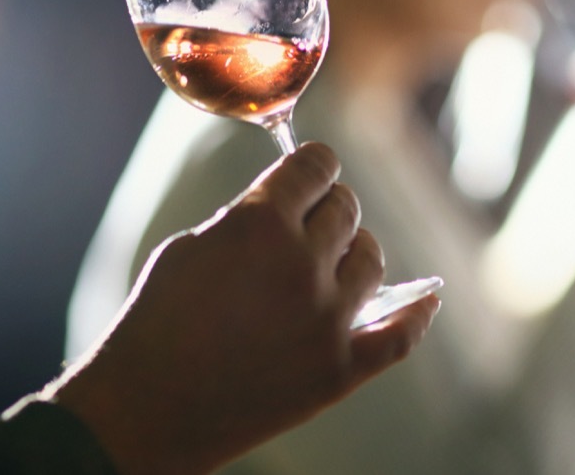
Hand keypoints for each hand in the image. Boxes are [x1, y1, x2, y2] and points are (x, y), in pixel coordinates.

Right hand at [46, 142, 439, 474]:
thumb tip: (287, 207)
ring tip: (334, 263)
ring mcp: (329, 320)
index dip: (313, 164)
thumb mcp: (190, 246)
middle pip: (346, 209)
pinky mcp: (340, 370)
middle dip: (328, 207)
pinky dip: (417, 314)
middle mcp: (304, 265)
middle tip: (310, 221)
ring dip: (354, 253)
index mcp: (262, 223)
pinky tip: (427, 299)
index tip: (311, 171)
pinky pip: (400, 335)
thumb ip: (247, 218)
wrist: (147, 410)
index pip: (316, 166)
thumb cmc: (155, 323)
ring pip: (371, 261)